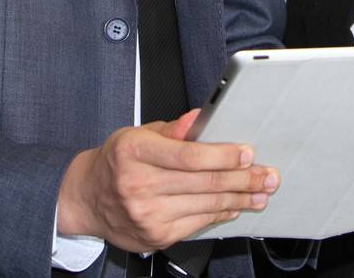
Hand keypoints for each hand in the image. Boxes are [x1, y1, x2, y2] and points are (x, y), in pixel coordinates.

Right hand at [55, 109, 279, 252]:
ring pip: (206, 205)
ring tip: (259, 192)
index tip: (246, 153)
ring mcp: (147, 214)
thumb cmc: (116, 162)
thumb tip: (200, 118)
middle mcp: (139, 184)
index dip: (223, 155)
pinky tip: (234, 206)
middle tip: (266, 174)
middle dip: (242, 178)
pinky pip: (198, 223)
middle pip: (203, 182)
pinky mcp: (156, 236)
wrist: (87, 198)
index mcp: (134, 151)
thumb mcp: (137, 134)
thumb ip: (172, 129)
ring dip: (240, 198)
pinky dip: (221, 213)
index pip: (188, 155)